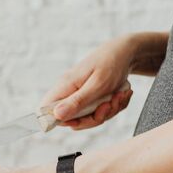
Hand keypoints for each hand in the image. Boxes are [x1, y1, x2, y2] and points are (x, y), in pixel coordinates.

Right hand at [42, 32, 167, 129]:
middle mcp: (70, 91)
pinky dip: (114, 106)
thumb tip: (56, 116)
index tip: (80, 120)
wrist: (127, 52)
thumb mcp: (97, 85)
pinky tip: (121, 94)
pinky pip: (100, 112)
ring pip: (88, 118)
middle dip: (94, 118)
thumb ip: (78, 101)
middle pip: (71, 120)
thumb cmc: (111, 64)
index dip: (59, 120)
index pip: (46, 109)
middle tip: (109, 104)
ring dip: (109, 111)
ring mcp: (81, 95)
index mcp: (65, 85)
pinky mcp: (92, 98)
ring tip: (120, 95)